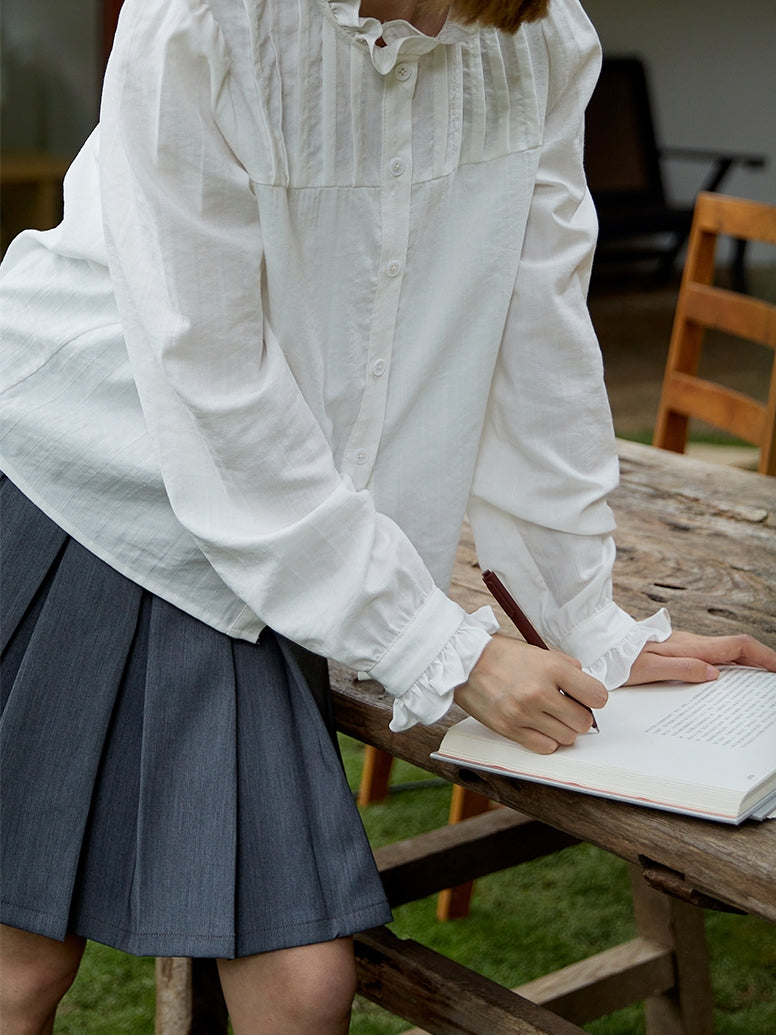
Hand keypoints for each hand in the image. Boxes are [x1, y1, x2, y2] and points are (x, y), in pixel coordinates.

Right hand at [454, 635, 607, 754]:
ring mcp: (523, 713)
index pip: (597, 696)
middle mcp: (539, 692)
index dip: (594, 698)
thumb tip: (585, 688)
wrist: (463, 661)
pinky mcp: (509, 729)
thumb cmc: (500, 654)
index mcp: (551, 668)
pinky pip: (545, 747)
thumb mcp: (538, 650)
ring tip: (550, 716)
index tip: (587, 697)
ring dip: (563, 729)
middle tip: (567, 707)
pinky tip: (538, 725)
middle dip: (579, 716)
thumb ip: (565, 668)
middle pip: (583, 722)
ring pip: (567, 738)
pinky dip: (547, 740)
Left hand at [626, 630, 775, 685]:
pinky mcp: (677, 650)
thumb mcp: (648, 668)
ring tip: (755, 684)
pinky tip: (724, 681)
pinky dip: (726, 666)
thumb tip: (714, 674)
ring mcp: (685, 645)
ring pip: (724, 652)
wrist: (601, 644)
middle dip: (760, 661)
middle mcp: (691, 643)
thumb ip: (682, 669)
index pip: (737, 646)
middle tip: (771, 679)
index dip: (763, 656)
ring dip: (744, 664)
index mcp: (690, 646)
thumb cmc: (620, 656)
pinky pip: (710, 656)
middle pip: (736, 648)